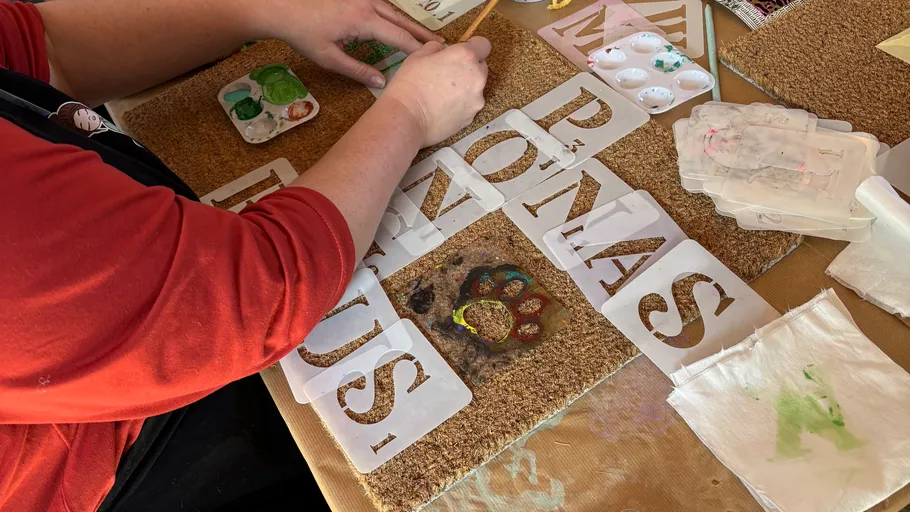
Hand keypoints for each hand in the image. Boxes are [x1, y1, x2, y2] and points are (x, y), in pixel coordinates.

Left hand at [260, 0, 442, 87]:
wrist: (281, 6)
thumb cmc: (302, 33)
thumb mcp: (329, 57)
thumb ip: (357, 71)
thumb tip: (382, 83)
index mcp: (363, 20)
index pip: (400, 37)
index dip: (419, 50)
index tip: (435, 60)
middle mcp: (368, 4)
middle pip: (403, 21)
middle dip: (423, 35)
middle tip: (443, 47)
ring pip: (395, 12)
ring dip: (411, 26)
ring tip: (427, 40)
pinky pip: (384, 8)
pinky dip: (397, 19)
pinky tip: (402, 28)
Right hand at [380, 38, 490, 146]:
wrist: (406, 118)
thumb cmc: (410, 83)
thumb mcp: (418, 55)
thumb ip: (437, 48)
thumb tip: (443, 51)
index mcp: (465, 57)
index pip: (483, 45)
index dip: (472, 47)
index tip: (460, 53)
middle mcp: (477, 77)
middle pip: (481, 68)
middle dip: (469, 68)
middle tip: (448, 74)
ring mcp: (476, 100)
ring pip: (476, 89)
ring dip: (465, 88)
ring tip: (443, 96)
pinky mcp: (471, 118)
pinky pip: (469, 106)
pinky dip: (461, 106)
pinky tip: (443, 109)